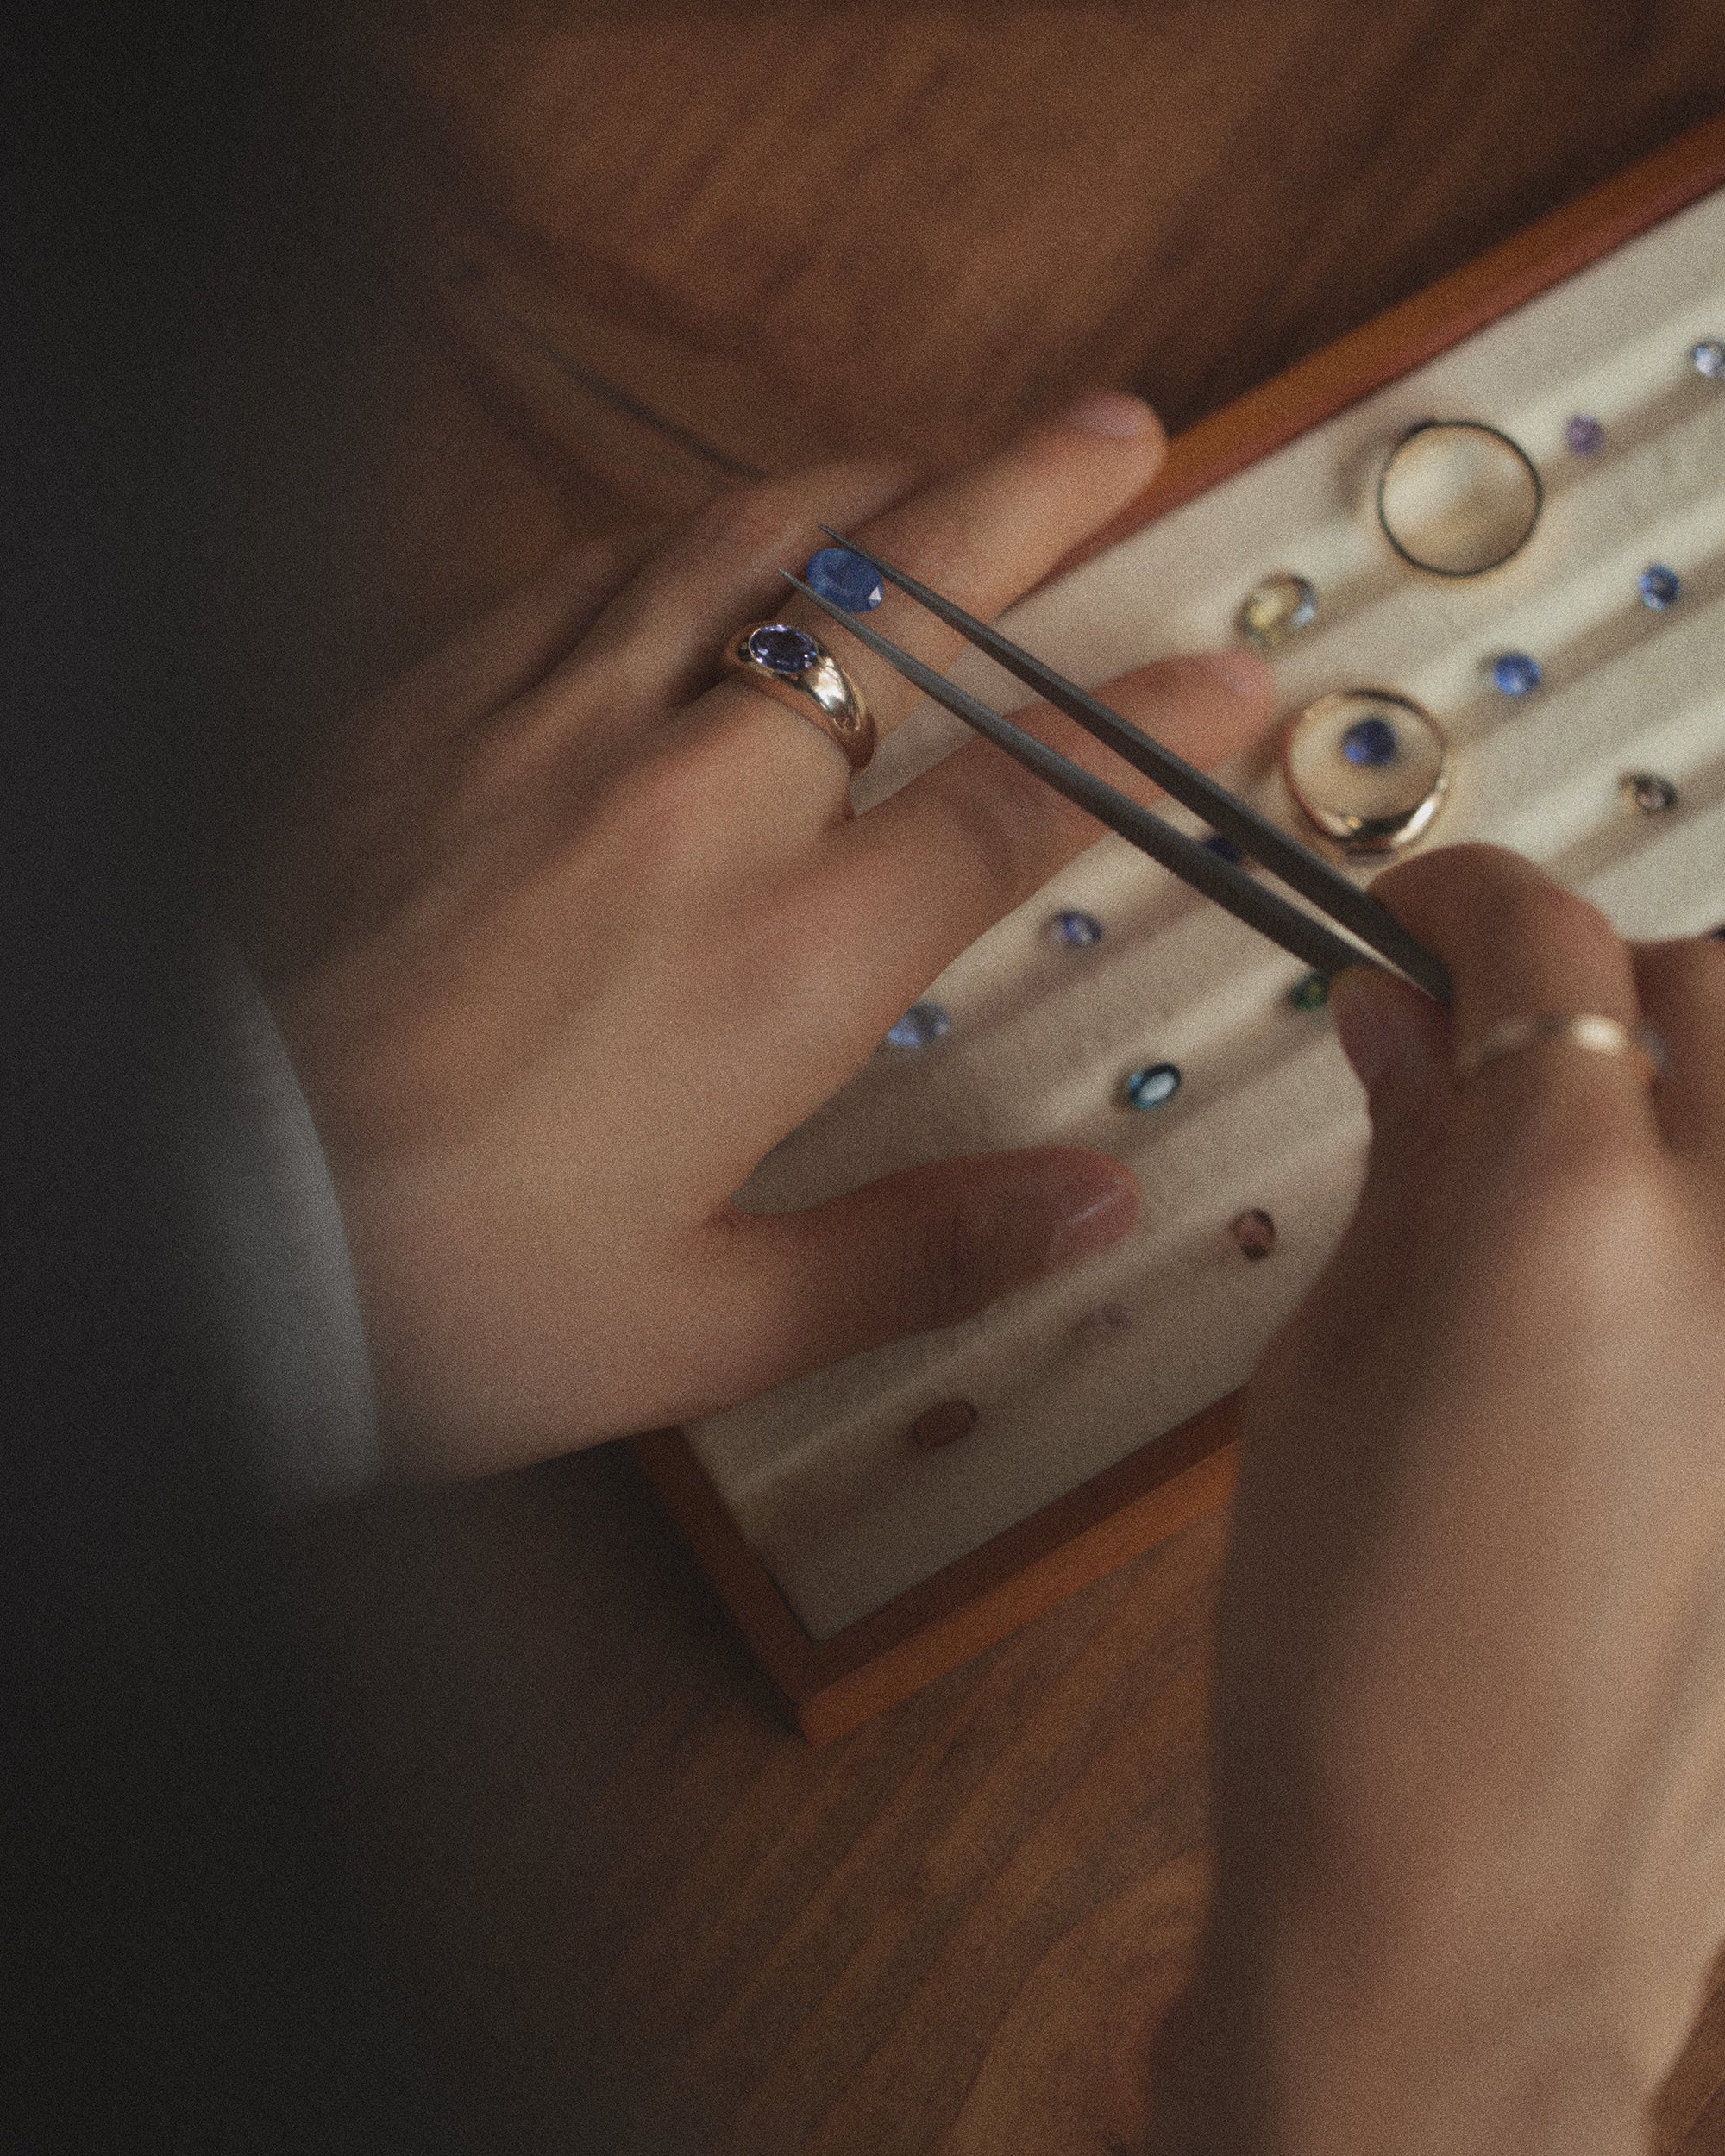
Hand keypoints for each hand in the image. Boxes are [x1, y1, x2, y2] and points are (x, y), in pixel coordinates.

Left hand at [248, 394, 1272, 1475]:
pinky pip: (592, 567)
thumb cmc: (429, 1288)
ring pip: (750, 545)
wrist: (193, 1210)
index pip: (1016, 803)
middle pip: (903, 606)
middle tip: (1117, 434)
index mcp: (783, 964)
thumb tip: (1082, 1209)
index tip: (1231, 682)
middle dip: (1032, 501)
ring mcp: (552, 732)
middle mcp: (687, 810)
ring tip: (939, 459)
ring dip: (871, 486)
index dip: (1146, 732)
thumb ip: (914, 1255)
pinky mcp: (432, 705)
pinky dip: (687, 532)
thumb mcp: (698, 1320)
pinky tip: (710, 537)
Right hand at [1149, 845, 1724, 2153]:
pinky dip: (1717, 1224)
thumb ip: (1399, 1171)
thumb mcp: (1323, 1374)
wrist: (1464, 1915)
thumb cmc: (1352, 1679)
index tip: (1417, 920)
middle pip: (1719, 988)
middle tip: (1494, 1040)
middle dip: (1599, 983)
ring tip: (1590, 1161)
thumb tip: (1406, 1032)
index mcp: (1574, 1232)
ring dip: (1698, 1084)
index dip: (1461, 901)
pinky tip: (1648, 1297)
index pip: (1546, 954)